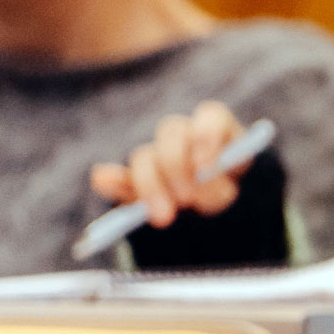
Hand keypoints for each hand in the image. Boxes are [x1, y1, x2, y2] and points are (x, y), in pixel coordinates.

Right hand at [90, 103, 252, 228]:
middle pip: (171, 131)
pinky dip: (111, 180)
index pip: (210, 116)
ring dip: (151, 185)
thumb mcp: (231, 194)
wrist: (212, 214)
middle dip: (175, 166)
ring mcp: (157, 154)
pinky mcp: (135, 177)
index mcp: (216, 129)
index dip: (205, 135)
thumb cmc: (227, 196)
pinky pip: (117, 177)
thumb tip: (202, 171)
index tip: (205, 166)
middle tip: (186, 199)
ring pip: (145, 156)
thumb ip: (217, 188)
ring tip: (164, 217)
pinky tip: (103, 180)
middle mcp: (184, 134)